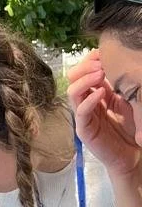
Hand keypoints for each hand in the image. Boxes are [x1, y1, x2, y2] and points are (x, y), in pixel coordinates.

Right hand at [68, 50, 140, 180]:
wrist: (133, 154)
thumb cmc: (131, 128)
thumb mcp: (128, 100)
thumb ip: (119, 85)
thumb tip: (116, 62)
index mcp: (95, 93)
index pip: (84, 71)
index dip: (90, 60)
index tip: (102, 51)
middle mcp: (86, 102)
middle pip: (73, 78)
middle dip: (86, 66)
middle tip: (101, 62)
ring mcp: (83, 115)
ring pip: (73, 91)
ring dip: (86, 79)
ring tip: (101, 73)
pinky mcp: (84, 129)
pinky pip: (81, 110)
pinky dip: (89, 99)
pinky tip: (101, 92)